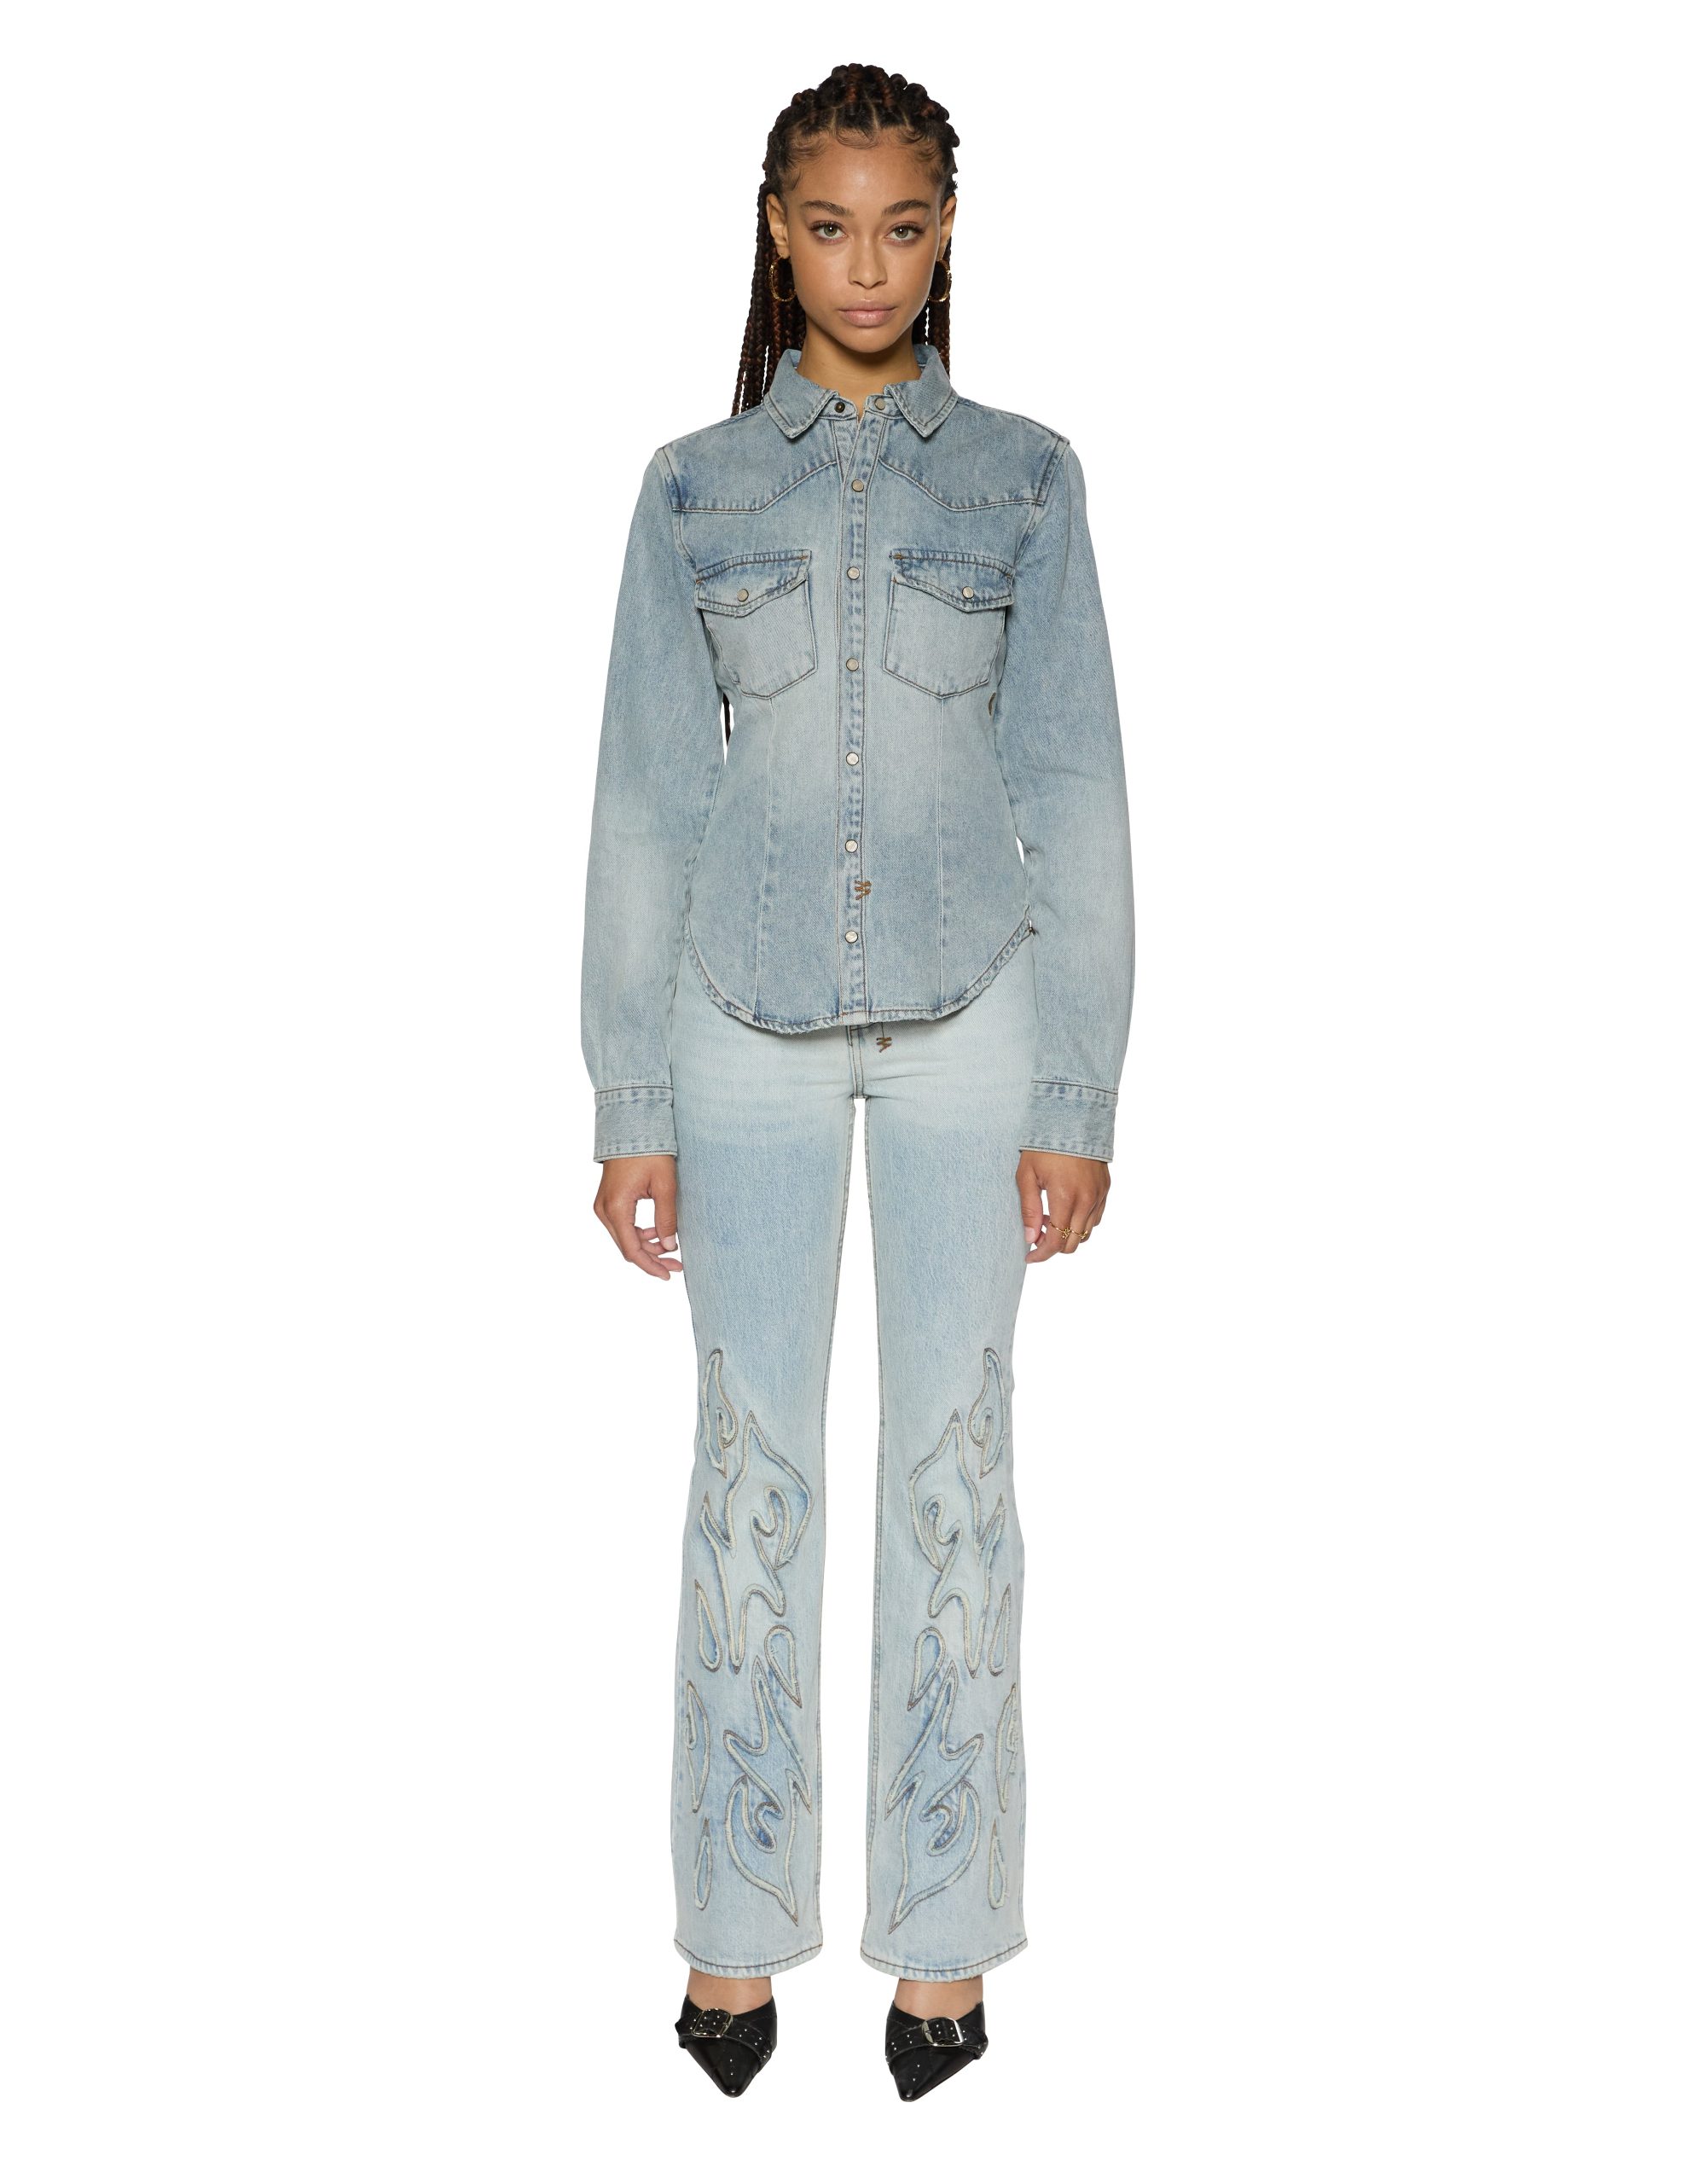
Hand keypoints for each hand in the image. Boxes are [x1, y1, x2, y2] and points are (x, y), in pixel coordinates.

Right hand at [594, 1154, 682, 1278]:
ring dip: (646, 1247)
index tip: (668, 1274)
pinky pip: (621, 1226)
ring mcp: (603, 1205)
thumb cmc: (649, 1151)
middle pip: (627, 1247)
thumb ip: (666, 1218)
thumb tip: (668, 1246)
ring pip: (624, 1238)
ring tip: (670, 1248)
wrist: (631, 1125)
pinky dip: (638, 1234)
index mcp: (616, 1208)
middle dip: (651, 1258)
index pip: (632, 1250)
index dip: (651, 1266)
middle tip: (676, 1264)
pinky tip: (656, 1233)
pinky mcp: (608, 1201)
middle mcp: (604, 1210)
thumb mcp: (664, 1185)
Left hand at [1017, 1149, 1108, 1262]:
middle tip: (1037, 1233)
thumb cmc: (1044, 1145)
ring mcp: (1099, 1195)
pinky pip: (1096, 1218)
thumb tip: (1031, 1238)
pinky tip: (1067, 1210)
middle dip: (1053, 1246)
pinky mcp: (1105, 1189)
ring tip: (1050, 1217)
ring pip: (1085, 1233)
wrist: (1073, 1118)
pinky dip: (1081, 1223)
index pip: (1056, 1242)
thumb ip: (1029, 1209)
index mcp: (1065, 1198)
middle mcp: (1086, 1201)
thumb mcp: (1027, 1175)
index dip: (1041, 1255)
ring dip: (1067, 1234)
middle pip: (1072, 1243)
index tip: (1029, 1256)